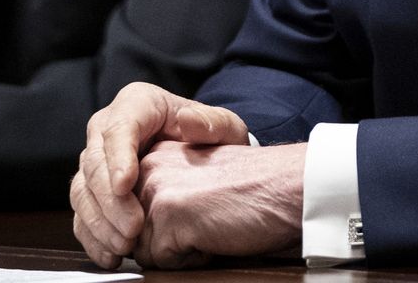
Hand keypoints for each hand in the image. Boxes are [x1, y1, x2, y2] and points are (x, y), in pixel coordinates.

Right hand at [71, 82, 250, 267]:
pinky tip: (110, 255)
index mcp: (136, 103)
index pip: (119, 128)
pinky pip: (81, 212)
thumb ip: (214, 123)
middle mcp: (107, 128)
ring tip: (124, 246)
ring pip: (82, 189)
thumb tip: (187, 121)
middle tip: (132, 228)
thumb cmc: (209, 135)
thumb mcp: (223, 126)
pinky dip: (92, 236)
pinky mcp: (91, 188)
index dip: (118, 157)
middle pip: (94, 162)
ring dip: (99, 221)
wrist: (197, 152)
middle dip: (110, 199)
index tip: (126, 186)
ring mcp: (95, 159)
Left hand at [132, 141, 305, 267]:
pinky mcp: (168, 212)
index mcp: (155, 155)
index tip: (192, 219)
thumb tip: (132, 234)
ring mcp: (156, 188)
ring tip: (210, 228)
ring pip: (143, 249)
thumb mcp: (195, 181)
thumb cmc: (253, 189)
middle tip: (205, 222)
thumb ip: (163, 193)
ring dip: (177, 252)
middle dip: (166, 241)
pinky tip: (215, 236)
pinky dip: (191, 260)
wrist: (287, 187)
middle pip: (132, 231)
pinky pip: (162, 261)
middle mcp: (150, 166)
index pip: (130, 212)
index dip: (161, 228)